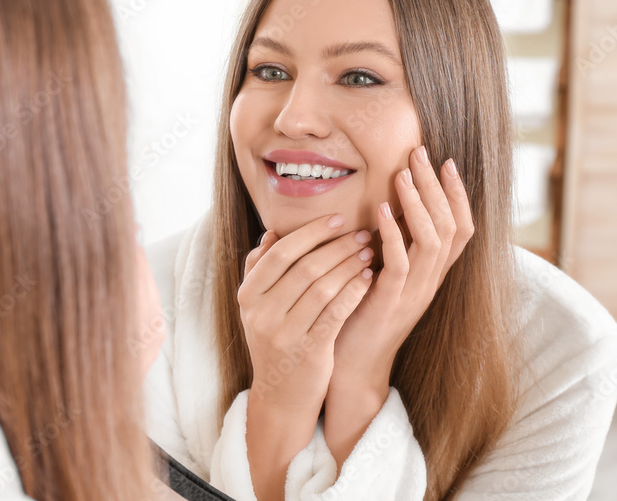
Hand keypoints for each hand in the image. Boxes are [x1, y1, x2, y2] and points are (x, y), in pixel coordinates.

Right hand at [239, 213, 373, 414]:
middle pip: (305, 267)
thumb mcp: (257, 308)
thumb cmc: (275, 342)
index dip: (312, 232)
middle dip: (338, 246)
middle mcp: (261, 314)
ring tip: (369, 252)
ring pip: (323, 287)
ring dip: (350, 265)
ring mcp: (285, 334)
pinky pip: (336, 312)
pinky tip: (368, 279)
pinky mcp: (310, 351)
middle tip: (362, 233)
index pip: (281, 253)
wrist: (281, 398)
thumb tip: (271, 233)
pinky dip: (354, 291)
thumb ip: (260, 270)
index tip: (338, 218)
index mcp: (248, 296)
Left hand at [323, 145, 474, 467]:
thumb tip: (380, 205)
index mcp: (431, 274)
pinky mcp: (392, 303)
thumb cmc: (358, 314)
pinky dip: (395, 233)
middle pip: (451, 226)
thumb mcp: (379, 275)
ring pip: (433, 240)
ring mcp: (415, 293)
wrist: (350, 366)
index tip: (445, 161)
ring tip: (404, 173)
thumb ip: (387, 246)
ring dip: (419, 202)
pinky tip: (382, 209)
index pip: (460, 228)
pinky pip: (402, 263)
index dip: (457, 194)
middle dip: (437, 186)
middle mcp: (431, 282)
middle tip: (422, 153)